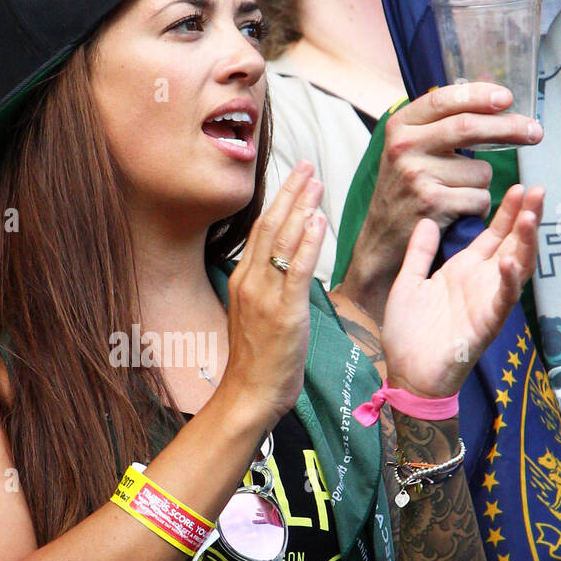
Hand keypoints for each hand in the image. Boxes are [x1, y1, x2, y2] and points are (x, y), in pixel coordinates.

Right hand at [220, 159, 326, 430]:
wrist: (247, 395)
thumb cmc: (256, 363)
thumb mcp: (256, 317)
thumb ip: (270, 290)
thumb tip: (288, 271)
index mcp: (243, 280)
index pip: (260, 232)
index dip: (278, 201)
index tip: (294, 178)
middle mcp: (250, 282)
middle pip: (270, 226)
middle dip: (290, 193)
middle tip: (306, 166)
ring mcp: (265, 296)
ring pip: (282, 241)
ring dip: (301, 207)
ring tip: (316, 182)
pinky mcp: (284, 313)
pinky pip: (297, 270)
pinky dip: (308, 242)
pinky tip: (318, 220)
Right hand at [347, 83, 542, 317]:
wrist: (381, 240)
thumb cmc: (404, 192)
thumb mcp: (409, 150)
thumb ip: (440, 125)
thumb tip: (493, 99)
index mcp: (400, 127)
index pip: (444, 98)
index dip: (479, 95)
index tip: (507, 98)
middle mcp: (404, 147)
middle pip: (469, 127)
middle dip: (510, 127)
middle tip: (535, 132)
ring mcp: (416, 175)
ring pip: (481, 171)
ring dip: (483, 185)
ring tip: (459, 194)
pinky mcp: (432, 203)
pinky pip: (479, 198)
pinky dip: (478, 207)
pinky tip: (458, 211)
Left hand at [381, 184, 543, 397]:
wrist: (407, 374)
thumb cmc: (409, 334)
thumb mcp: (409, 282)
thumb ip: (420, 253)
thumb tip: (427, 220)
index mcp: (463, 272)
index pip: (493, 236)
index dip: (507, 212)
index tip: (518, 186)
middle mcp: (480, 284)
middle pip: (511, 245)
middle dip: (526, 218)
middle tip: (537, 189)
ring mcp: (486, 303)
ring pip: (516, 268)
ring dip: (525, 243)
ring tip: (531, 216)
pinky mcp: (486, 325)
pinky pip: (502, 301)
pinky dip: (507, 282)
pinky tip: (508, 262)